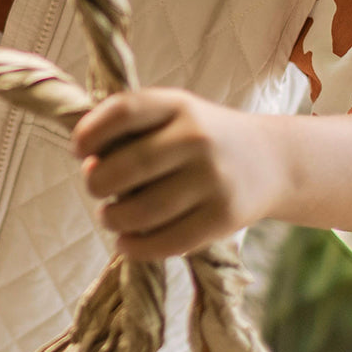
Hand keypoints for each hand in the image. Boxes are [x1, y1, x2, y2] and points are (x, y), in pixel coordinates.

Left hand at [71, 88, 286, 260]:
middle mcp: (197, 138)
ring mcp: (213, 179)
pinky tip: (126, 242)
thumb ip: (134, 127)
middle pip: (126, 167)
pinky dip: (136, 248)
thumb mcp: (176, 114)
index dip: (90, 132)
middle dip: (97, 183)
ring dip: (112, 218)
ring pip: (142, 211)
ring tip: (110, 216)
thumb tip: (85, 157)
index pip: (123, 111)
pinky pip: (167, 242)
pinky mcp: (223, 218)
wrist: (272, 160)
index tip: (79, 150)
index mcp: (179, 104)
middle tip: (95, 188)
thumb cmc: (204, 137)